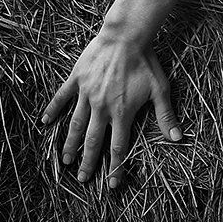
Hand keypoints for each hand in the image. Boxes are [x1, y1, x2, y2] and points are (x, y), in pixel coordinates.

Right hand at [41, 31, 182, 187]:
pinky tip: (45, 122)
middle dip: (88, 162)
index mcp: (122, 112)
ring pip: (75, 124)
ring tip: (65, 160)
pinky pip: (62, 97)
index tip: (112, 184)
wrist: (126, 37)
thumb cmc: (145, 63)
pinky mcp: (77, 80)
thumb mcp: (160, 90)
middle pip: (93, 141)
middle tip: (82, 179)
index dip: (116, 166)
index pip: (119, 146)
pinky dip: (53, 109)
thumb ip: (165, 116)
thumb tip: (177, 138)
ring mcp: (86, 94)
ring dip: (70, 143)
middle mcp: (101, 107)